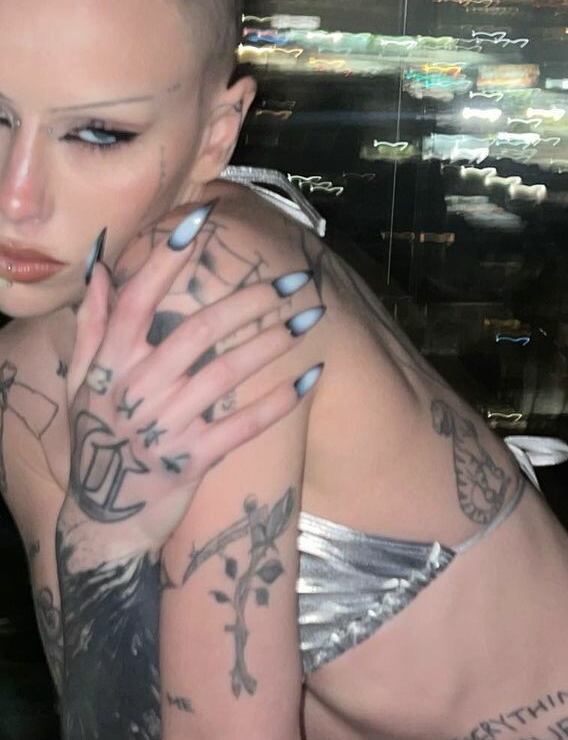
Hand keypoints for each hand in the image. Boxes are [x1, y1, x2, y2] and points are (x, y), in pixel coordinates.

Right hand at [63, 202, 325, 556]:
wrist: (104, 518)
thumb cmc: (99, 438)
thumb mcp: (83, 383)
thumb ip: (93, 324)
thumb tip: (103, 267)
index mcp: (110, 365)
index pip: (137, 300)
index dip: (165, 259)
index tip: (201, 221)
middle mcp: (136, 390)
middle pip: (196, 330)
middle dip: (249, 299)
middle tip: (294, 280)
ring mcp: (165, 426)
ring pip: (225, 374)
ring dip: (271, 342)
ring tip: (310, 319)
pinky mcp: (193, 459)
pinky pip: (243, 426)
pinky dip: (279, 402)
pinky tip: (312, 377)